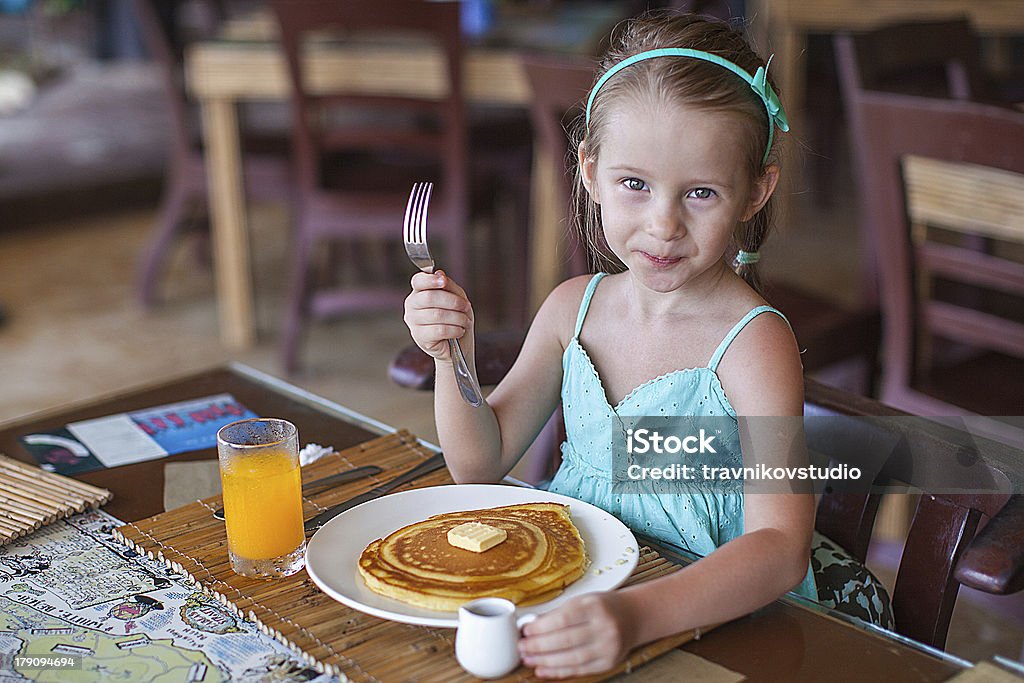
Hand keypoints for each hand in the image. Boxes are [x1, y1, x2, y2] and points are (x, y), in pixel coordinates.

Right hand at [403, 270, 473, 361]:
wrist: (459, 344)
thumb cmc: (456, 319)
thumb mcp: (458, 297)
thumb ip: (448, 285)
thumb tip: (439, 273)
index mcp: (419, 292)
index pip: (418, 281)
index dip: (430, 280)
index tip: (443, 281)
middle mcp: (412, 305)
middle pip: (429, 297)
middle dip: (453, 302)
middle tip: (466, 307)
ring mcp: (413, 322)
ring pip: (437, 314)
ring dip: (457, 318)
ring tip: (464, 322)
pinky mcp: (420, 337)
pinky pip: (439, 330)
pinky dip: (454, 330)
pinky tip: (459, 331)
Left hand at [518, 592, 636, 678]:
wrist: (631, 617)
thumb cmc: (602, 607)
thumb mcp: (582, 601)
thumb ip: (559, 613)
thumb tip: (531, 626)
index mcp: (595, 606)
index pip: (564, 619)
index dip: (542, 627)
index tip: (526, 630)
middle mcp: (604, 627)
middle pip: (566, 640)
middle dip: (539, 645)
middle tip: (522, 647)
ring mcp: (608, 647)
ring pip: (571, 658)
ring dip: (545, 661)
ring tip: (528, 659)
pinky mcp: (608, 662)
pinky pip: (579, 670)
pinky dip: (558, 671)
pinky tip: (543, 669)